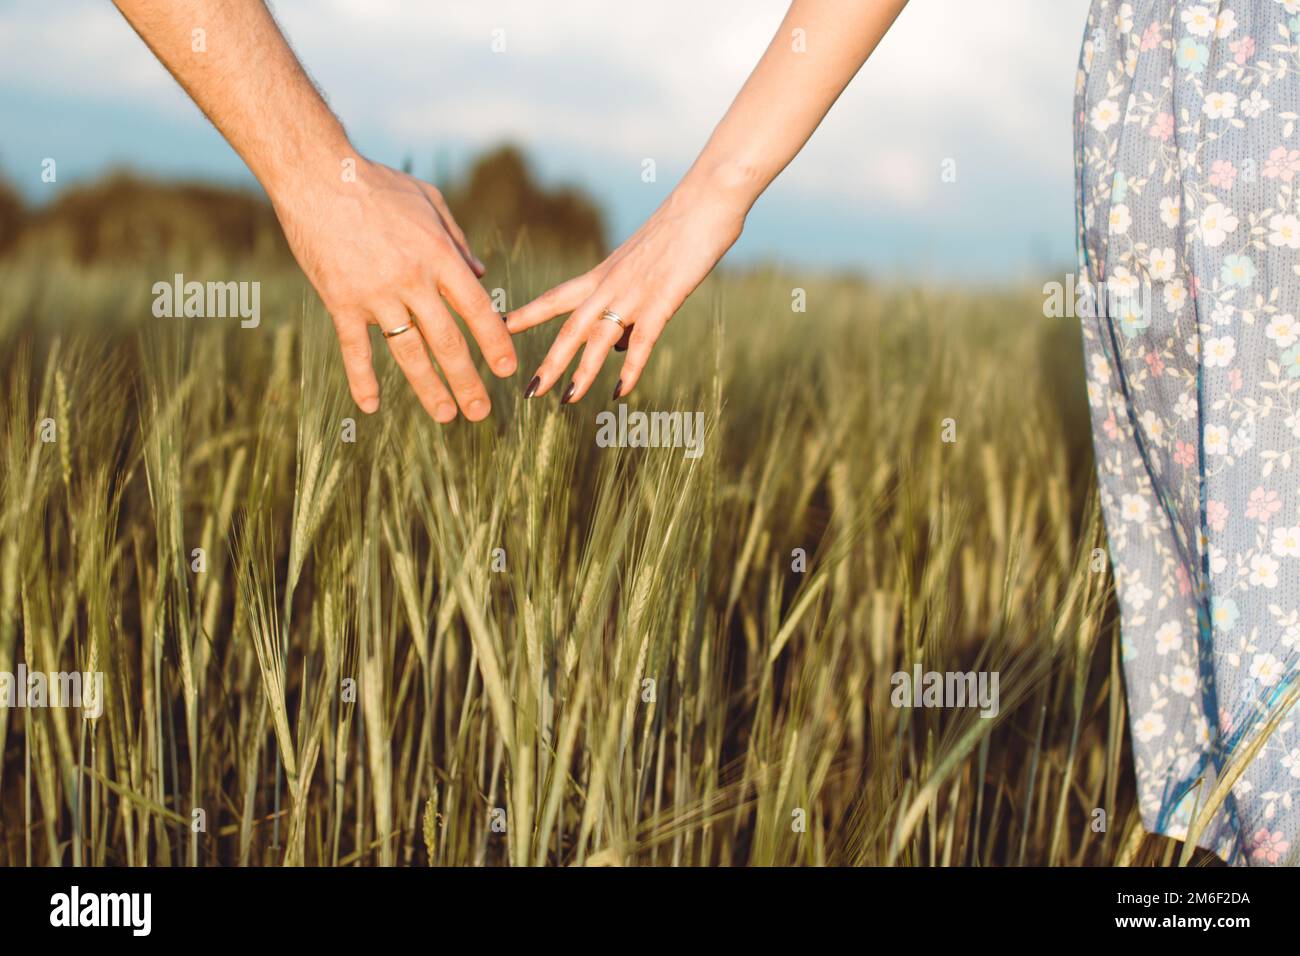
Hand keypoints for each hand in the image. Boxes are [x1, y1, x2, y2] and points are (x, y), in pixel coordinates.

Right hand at [271, 157, 515, 421]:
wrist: (317, 175)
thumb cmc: (377, 184)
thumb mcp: (430, 202)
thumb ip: (458, 240)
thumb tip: (482, 274)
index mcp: (439, 256)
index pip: (477, 309)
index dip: (494, 343)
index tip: (507, 370)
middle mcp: (412, 280)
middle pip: (447, 341)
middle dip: (467, 380)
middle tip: (480, 412)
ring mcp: (376, 294)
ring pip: (408, 352)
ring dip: (428, 388)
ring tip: (445, 415)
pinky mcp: (341, 300)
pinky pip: (354, 348)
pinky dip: (362, 379)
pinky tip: (370, 406)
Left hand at [506, 185, 744, 402]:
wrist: (708, 197)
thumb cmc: (683, 228)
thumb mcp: (645, 267)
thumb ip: (627, 308)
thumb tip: (614, 348)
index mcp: (604, 273)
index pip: (557, 297)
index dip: (528, 314)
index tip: (500, 329)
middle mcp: (611, 284)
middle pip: (570, 328)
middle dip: (549, 362)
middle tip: (529, 392)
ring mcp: (635, 292)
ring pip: (598, 338)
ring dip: (581, 372)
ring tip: (566, 400)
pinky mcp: (662, 299)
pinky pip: (641, 341)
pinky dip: (630, 370)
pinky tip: (619, 392)